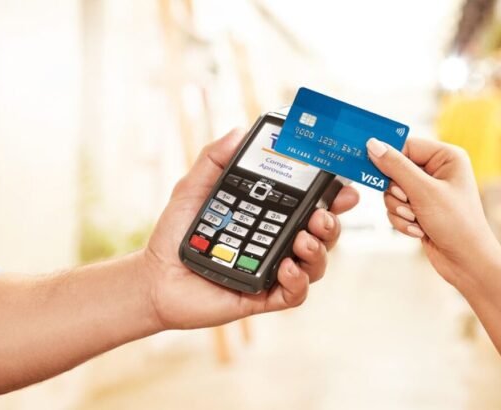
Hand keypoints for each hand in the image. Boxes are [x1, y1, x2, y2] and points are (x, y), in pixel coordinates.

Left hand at [143, 128, 358, 329]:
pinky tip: (286, 268)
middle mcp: (278, 242)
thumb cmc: (176, 233)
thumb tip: (239, 131)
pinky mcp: (265, 297)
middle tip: (321, 216)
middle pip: (323, 234)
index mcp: (271, 216)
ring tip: (303, 241)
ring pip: (316, 264)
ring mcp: (274, 270)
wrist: (156, 276)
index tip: (344, 187)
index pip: (311, 204)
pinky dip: (297, 281)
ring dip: (318, 251)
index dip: (333, 197)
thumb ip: (215, 158)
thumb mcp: (194, 188)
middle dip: (332, 224)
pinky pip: (295, 294)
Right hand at [366, 137, 500, 288]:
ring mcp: (428, 191)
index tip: (368, 164)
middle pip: (395, 170)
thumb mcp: (423, 191)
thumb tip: (373, 145)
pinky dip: (402, 220)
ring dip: (399, 209)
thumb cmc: (457, 223)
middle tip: (408, 202)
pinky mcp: (420, 209)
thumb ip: (396, 167)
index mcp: (446, 157)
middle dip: (397, 192)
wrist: (467, 262)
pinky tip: (418, 230)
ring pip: (392, 192)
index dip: (388, 157)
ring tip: (416, 220)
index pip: (406, 145)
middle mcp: (438, 171)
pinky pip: (396, 208)